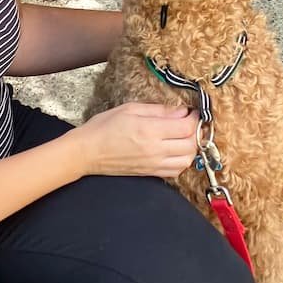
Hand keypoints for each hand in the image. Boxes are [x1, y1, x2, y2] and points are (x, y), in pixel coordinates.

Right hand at [69, 102, 198, 179]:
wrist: (87, 152)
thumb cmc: (104, 127)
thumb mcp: (130, 109)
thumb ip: (158, 110)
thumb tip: (181, 111)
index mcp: (150, 130)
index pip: (186, 126)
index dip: (194, 118)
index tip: (191, 112)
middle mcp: (155, 149)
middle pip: (191, 144)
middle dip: (195, 132)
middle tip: (189, 123)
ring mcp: (154, 164)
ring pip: (187, 160)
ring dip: (191, 148)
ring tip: (184, 137)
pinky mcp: (150, 173)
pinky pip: (176, 171)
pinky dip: (182, 161)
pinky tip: (176, 151)